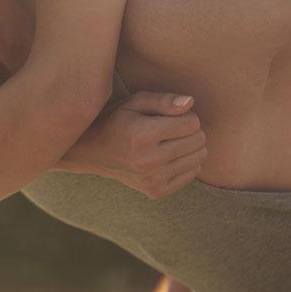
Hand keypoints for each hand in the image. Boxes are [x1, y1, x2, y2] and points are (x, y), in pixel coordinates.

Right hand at [61, 91, 206, 198]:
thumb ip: (163, 100)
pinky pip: (192, 173)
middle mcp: (148, 160)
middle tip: (170, 129)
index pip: (192, 123)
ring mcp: (152, 179)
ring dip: (189, 147)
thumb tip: (190, 103)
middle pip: (198, 140)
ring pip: (199, 158)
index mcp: (142, 135)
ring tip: (169, 142)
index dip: (185, 115)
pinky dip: (186, 163)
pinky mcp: (156, 191)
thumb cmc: (115, 121)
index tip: (169, 116)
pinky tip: (168, 157)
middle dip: (189, 130)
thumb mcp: (134, 102)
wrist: (91, 152)